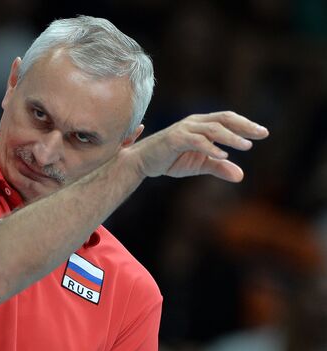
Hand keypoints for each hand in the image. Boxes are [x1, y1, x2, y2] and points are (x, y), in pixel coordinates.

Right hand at [136, 111, 268, 181]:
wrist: (143, 162)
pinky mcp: (175, 139)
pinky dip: (211, 147)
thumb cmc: (170, 160)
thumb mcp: (199, 165)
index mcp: (202, 125)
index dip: (245, 125)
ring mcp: (184, 129)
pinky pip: (196, 141)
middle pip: (224, 119)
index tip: (263, 133)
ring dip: (231, 137)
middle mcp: (195, 122)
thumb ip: (219, 167)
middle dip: (244, 126)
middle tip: (262, 134)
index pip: (227, 120)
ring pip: (213, 128)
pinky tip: (223, 155)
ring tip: (247, 146)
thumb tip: (241, 175)